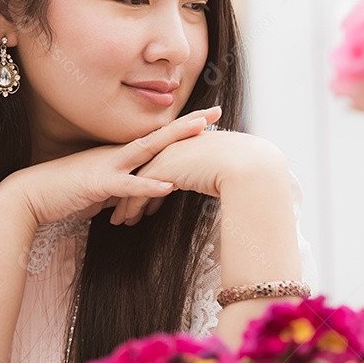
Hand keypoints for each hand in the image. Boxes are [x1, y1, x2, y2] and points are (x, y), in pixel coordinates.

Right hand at [1, 106, 222, 225]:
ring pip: (147, 150)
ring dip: (175, 140)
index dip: (181, 128)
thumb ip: (119, 190)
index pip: (156, 138)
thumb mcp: (99, 190)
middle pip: (158, 135)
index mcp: (118, 155)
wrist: (30, 196)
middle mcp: (116, 154)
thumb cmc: (63, 193)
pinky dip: (149, 184)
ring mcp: (107, 166)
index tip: (207, 118)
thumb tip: (134, 199)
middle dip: (189, 124)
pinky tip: (169, 185)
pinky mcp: (98, 184)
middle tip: (217, 111)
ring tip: (202, 131)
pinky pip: (127, 184)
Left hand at [109, 130, 288, 225]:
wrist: (245, 163)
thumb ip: (213, 172)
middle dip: (129, 188)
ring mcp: (163, 156)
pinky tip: (126, 220)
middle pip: (141, 169)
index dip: (149, 176)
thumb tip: (219, 182)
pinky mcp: (160, 171)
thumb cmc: (242, 167)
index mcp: (183, 142)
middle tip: (119, 203)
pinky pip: (138, 192)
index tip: (141, 190)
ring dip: (126, 202)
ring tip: (119, 219)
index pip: (158, 160)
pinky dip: (130, 207)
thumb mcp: (222, 167)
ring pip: (135, 181)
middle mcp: (170, 146)